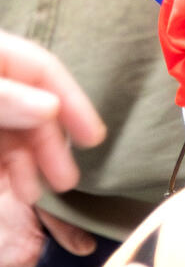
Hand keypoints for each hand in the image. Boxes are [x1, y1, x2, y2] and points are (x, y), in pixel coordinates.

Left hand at [0, 31, 104, 266]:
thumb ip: (1, 98)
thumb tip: (46, 108)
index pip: (40, 68)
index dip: (71, 99)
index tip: (93, 137)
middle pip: (32, 107)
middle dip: (51, 144)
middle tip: (66, 181)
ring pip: (17, 139)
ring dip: (34, 167)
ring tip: (44, 196)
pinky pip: (3, 162)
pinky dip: (17, 178)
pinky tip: (27, 198)